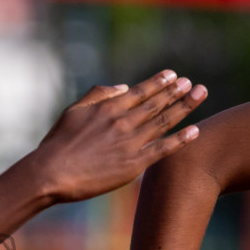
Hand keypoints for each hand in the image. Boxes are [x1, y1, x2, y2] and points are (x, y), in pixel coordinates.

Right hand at [30, 70, 206, 203]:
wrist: (51, 173)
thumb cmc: (58, 143)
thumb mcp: (73, 111)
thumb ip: (98, 95)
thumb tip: (122, 87)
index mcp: (108, 108)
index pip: (140, 91)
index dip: (159, 82)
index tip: (174, 75)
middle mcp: (123, 122)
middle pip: (156, 103)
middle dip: (177, 92)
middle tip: (192, 84)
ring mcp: (130, 143)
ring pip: (163, 122)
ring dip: (184, 107)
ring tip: (199, 95)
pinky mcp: (133, 165)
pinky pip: (162, 149)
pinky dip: (180, 140)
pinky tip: (195, 131)